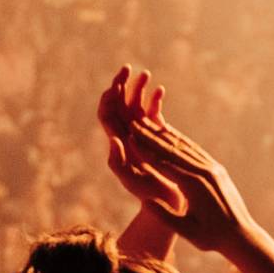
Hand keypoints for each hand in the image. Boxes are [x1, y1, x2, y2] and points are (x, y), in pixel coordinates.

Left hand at [98, 66, 178, 210]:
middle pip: (120, 105)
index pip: (107, 115)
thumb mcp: (130, 180)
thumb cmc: (148, 195)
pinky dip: (155, 102)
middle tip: (126, 68)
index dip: (108, 97)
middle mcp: (128, 136)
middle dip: (121, 86)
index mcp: (119, 143)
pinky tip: (160, 91)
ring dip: (139, 90)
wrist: (166, 204)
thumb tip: (113, 139)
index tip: (114, 84)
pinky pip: (154, 115)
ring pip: (137, 107)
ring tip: (146, 74)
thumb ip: (118, 162)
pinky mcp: (158, 137)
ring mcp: (143, 136)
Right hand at [126, 118, 254, 253]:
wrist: (242, 236)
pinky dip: (181, 141)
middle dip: (151, 135)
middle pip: (173, 149)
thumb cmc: (212, 238)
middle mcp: (204, 172)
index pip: (164, 163)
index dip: (145, 150)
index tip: (129, 137)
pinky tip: (171, 134)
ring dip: (165, 134)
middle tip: (134, 122)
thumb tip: (145, 200)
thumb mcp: (187, 231)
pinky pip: (196, 151)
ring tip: (149, 123)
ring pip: (185, 146)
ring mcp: (213, 169)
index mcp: (194, 186)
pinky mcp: (217, 170)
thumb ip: (166, 216)